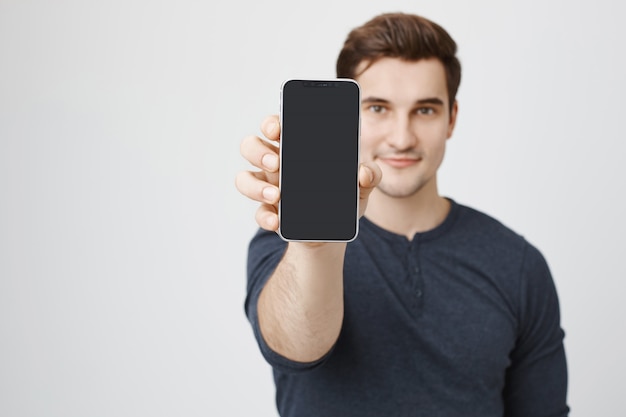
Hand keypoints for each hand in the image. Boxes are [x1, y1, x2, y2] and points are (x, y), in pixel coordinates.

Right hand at [235, 115, 382, 231]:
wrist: (332, 232)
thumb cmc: (341, 198)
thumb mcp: (359, 186)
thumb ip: (369, 175)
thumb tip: (363, 172)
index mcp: (295, 147)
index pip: (276, 126)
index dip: (272, 123)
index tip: (277, 129)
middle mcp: (276, 164)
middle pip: (251, 146)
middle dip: (258, 151)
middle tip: (276, 163)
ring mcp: (268, 188)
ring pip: (244, 178)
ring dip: (255, 186)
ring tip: (276, 195)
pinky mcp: (269, 213)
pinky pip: (258, 212)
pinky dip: (265, 216)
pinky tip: (278, 221)